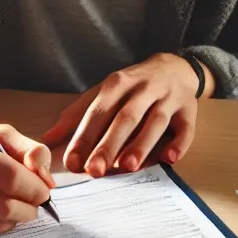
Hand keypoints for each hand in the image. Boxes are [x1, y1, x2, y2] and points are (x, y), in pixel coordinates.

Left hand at [41, 53, 201, 177]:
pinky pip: (186, 128)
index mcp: (119, 83)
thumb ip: (78, 114)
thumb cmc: (134, 85)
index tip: (71, 161)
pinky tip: (169, 158)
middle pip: (126, 117)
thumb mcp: (105, 92)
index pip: (99, 110)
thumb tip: (48, 139)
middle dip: (109, 144)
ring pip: (156, 121)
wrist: (176, 67)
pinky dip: (179, 143)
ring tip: (127, 166)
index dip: (84, 136)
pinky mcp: (189, 110)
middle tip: (94, 170)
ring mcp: (169, 98)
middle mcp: (144, 88)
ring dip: (142, 144)